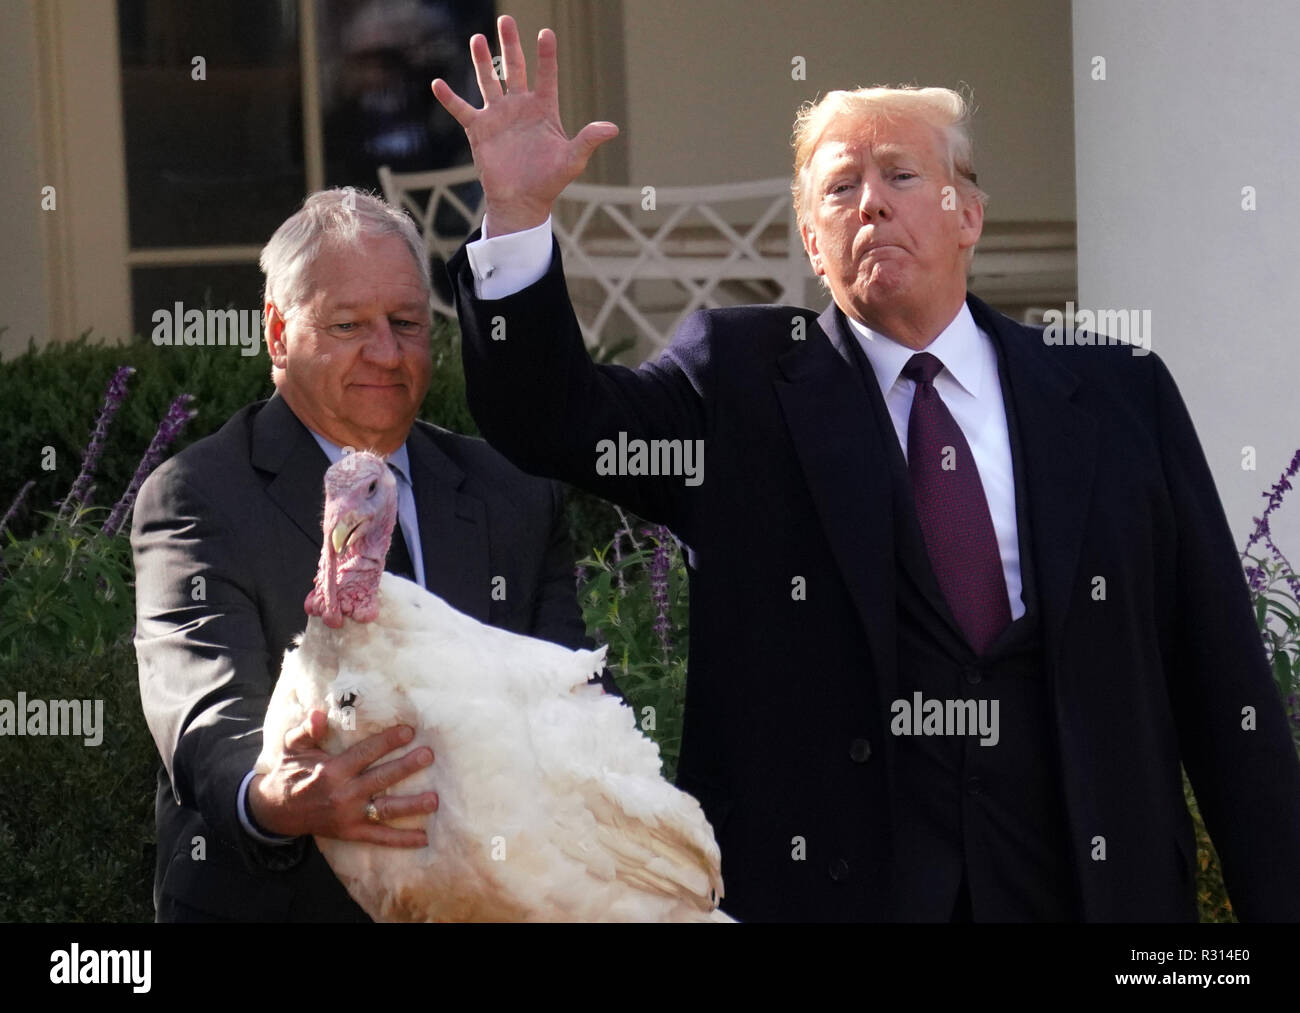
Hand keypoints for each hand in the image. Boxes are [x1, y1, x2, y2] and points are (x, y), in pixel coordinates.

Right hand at [249, 710, 438, 845]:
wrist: (276, 811)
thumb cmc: (289, 772)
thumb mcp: (292, 748)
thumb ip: (307, 730)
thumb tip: (319, 714)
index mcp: (332, 770)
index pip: (365, 753)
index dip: (387, 742)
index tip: (409, 731)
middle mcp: (344, 794)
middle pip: (381, 779)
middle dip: (406, 767)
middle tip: (428, 755)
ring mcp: (349, 816)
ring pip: (385, 809)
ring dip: (411, 805)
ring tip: (434, 799)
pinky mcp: (351, 832)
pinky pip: (379, 837)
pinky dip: (402, 840)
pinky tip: (424, 838)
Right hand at [431, 14, 618, 235]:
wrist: (522, 201)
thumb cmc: (550, 181)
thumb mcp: (572, 159)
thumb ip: (588, 140)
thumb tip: (612, 128)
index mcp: (543, 109)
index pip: (546, 75)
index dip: (546, 55)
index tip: (546, 34)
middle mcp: (519, 106)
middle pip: (514, 68)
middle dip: (510, 44)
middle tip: (506, 20)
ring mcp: (498, 115)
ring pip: (488, 81)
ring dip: (482, 61)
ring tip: (478, 39)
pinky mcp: (479, 130)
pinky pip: (462, 110)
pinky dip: (450, 98)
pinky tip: (438, 84)